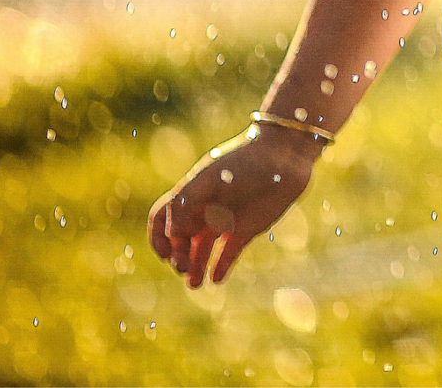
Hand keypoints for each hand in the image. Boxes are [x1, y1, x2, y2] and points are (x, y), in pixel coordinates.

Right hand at [147, 125, 323, 287]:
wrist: (283, 157)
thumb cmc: (242, 163)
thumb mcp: (207, 179)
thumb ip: (183, 204)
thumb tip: (172, 234)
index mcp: (190, 196)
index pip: (162, 220)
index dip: (158, 238)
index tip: (164, 253)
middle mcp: (205, 210)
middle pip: (181, 241)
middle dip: (178, 256)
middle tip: (183, 266)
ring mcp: (225, 221)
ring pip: (202, 251)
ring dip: (195, 268)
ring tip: (194, 284)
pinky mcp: (246, 230)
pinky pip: (228, 254)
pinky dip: (220, 268)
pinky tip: (216, 279)